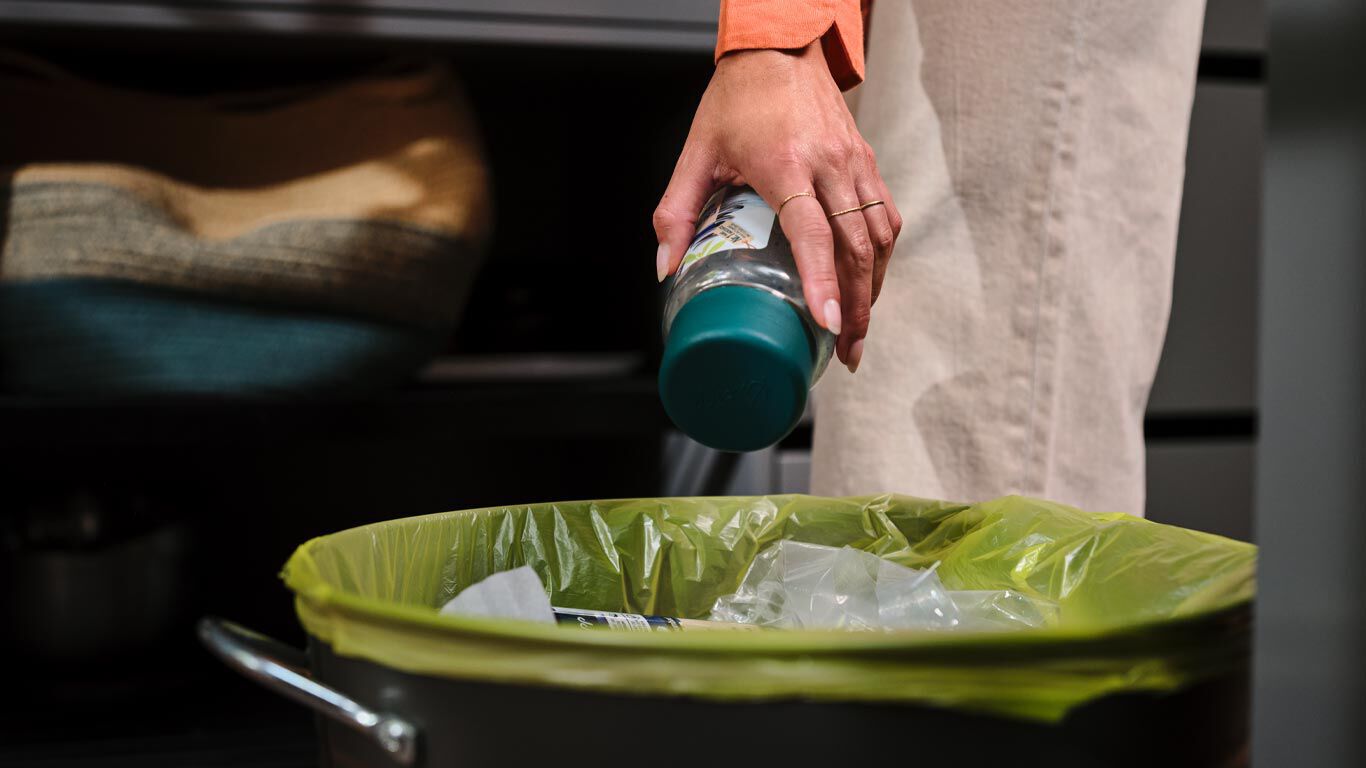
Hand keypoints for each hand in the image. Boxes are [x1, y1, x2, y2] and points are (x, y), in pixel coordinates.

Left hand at [652, 42, 901, 371]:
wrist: (780, 50)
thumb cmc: (736, 100)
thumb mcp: (696, 151)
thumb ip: (676, 211)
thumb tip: (666, 267)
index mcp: (785, 163)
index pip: (812, 232)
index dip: (822, 281)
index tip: (829, 322)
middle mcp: (829, 165)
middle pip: (856, 247)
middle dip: (856, 307)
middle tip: (848, 352)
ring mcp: (855, 164)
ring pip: (879, 238)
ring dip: (874, 289)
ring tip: (857, 332)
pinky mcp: (868, 163)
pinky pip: (885, 218)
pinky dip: (881, 258)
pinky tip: (869, 285)